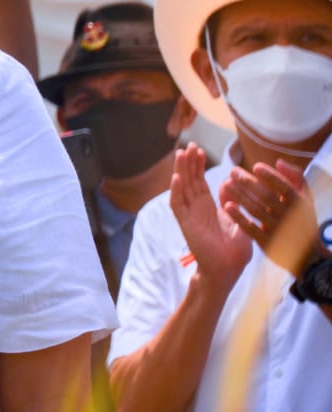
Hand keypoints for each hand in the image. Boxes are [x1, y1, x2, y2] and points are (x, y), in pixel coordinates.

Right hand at [170, 143, 250, 288]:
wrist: (227, 270)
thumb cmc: (234, 251)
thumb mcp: (239, 222)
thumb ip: (235, 203)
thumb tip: (229, 184)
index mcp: (208, 207)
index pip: (199, 181)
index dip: (197, 166)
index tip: (198, 150)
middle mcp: (196, 208)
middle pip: (189, 180)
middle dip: (188, 162)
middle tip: (189, 145)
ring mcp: (189, 214)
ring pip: (181, 187)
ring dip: (181, 170)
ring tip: (181, 153)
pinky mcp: (185, 223)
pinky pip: (177, 204)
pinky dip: (176, 190)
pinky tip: (176, 178)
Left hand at [220, 160, 322, 276]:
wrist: (307, 254)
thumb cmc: (302, 218)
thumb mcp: (305, 198)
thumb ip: (295, 177)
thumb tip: (278, 162)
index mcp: (299, 204)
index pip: (285, 188)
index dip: (271, 177)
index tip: (256, 166)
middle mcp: (289, 217)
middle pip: (267, 197)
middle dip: (249, 183)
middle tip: (232, 171)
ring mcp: (277, 231)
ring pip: (256, 210)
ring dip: (240, 196)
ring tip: (226, 184)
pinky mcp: (266, 242)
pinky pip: (250, 228)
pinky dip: (238, 217)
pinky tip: (227, 206)